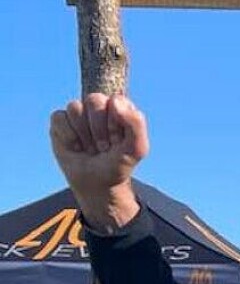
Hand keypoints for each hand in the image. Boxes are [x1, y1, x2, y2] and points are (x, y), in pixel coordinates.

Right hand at [50, 93, 148, 229]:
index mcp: (121, 108)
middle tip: (103, 147)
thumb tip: (114, 101)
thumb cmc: (118, 164)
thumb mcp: (137, 148)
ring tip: (90, 148)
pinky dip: (68, 137)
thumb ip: (136, 123)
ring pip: (74, 108)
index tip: (117, 142)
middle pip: (94, 100)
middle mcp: (100, 106)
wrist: (97, 183)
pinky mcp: (61, 121)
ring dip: (83, 134)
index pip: (115, 101)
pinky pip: (59, 117)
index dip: (115, 124)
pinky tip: (76, 147)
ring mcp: (79, 113)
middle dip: (99, 129)